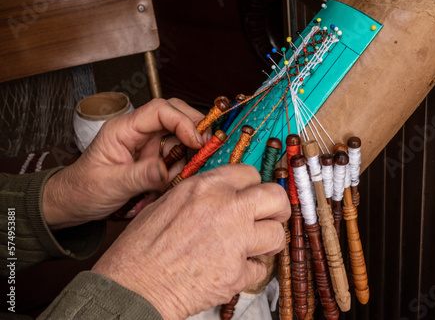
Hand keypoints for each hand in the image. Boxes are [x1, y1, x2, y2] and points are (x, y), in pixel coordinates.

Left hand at [43, 98, 207, 229]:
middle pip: (176, 116)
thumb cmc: (83, 189)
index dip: (183, 121)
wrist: (74, 203)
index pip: (160, 110)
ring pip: (180, 139)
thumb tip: (166, 169)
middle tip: (208, 149)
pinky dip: (180, 170)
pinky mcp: (153, 160)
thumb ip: (139, 176)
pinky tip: (167, 185)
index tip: (198, 141)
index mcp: (124, 129)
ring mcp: (148, 145)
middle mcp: (139, 132)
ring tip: (176, 179)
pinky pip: (176, 159)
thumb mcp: (110, 184)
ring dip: (187, 156)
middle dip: (194, 130)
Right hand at [92, 164, 290, 318]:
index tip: (253, 196)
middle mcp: (225, 209)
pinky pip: (261, 269)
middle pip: (275, 197)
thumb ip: (202, 194)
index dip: (253, 186)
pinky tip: (235, 270)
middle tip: (270, 217)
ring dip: (268, 242)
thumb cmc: (141, 248)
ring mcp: (235, 241)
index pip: (250, 173)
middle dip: (277, 208)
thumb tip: (223, 193)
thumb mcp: (168, 203)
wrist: (132, 287)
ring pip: (276, 234)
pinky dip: (251, 271)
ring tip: (254, 247)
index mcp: (206, 187)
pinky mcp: (236, 273)